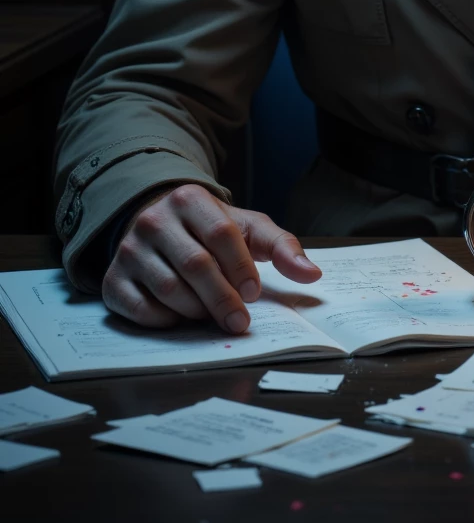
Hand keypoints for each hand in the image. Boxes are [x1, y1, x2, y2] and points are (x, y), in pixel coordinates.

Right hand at [102, 183, 321, 333]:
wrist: (157, 225)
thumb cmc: (209, 230)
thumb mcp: (246, 228)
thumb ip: (281, 246)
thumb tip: (312, 274)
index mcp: (190, 200)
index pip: (221, 235)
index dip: (241, 269)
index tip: (254, 294)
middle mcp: (155, 220)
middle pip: (196, 265)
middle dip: (223, 299)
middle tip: (239, 322)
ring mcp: (129, 250)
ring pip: (168, 290)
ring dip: (196, 311)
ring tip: (211, 316)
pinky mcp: (113, 279)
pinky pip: (140, 310)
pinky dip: (165, 321)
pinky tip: (180, 318)